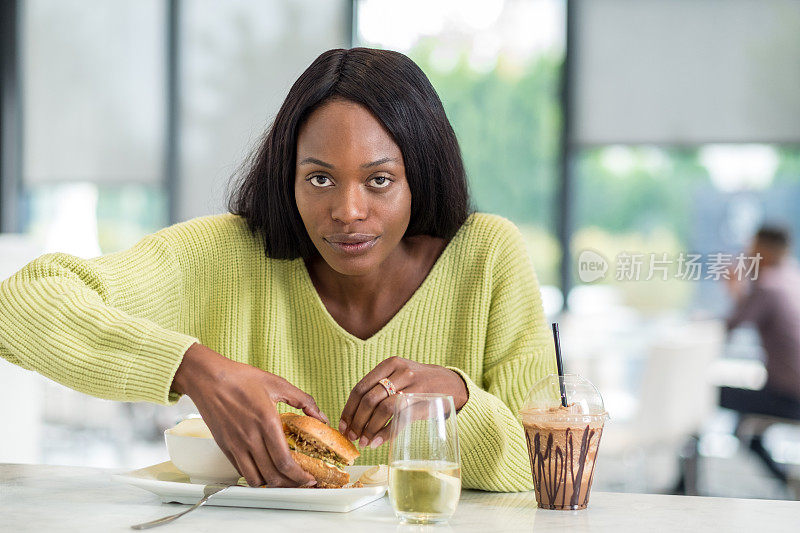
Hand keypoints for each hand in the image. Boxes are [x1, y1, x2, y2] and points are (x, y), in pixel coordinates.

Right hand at [172, 343, 327, 486]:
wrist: (209, 378)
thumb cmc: (241, 378)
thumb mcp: (277, 383)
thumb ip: (304, 400)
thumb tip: (321, 416)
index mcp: (266, 422)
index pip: (284, 462)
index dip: (299, 476)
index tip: (309, 479)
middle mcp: (250, 438)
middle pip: (273, 476)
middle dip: (291, 485)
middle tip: (301, 483)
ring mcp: (236, 445)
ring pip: (256, 479)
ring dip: (273, 485)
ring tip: (285, 480)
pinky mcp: (225, 447)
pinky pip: (241, 471)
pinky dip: (255, 477)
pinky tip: (265, 472)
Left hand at [338, 356, 467, 448]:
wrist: (451, 382)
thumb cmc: (417, 383)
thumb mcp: (399, 376)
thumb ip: (379, 390)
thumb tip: (352, 418)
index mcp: (390, 364)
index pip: (361, 387)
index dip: (349, 409)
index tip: (343, 426)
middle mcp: (402, 372)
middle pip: (369, 399)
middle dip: (357, 421)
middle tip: (352, 437)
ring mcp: (415, 386)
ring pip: (383, 408)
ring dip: (370, 428)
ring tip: (365, 442)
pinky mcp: (425, 401)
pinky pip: (401, 418)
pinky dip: (386, 432)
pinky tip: (378, 441)